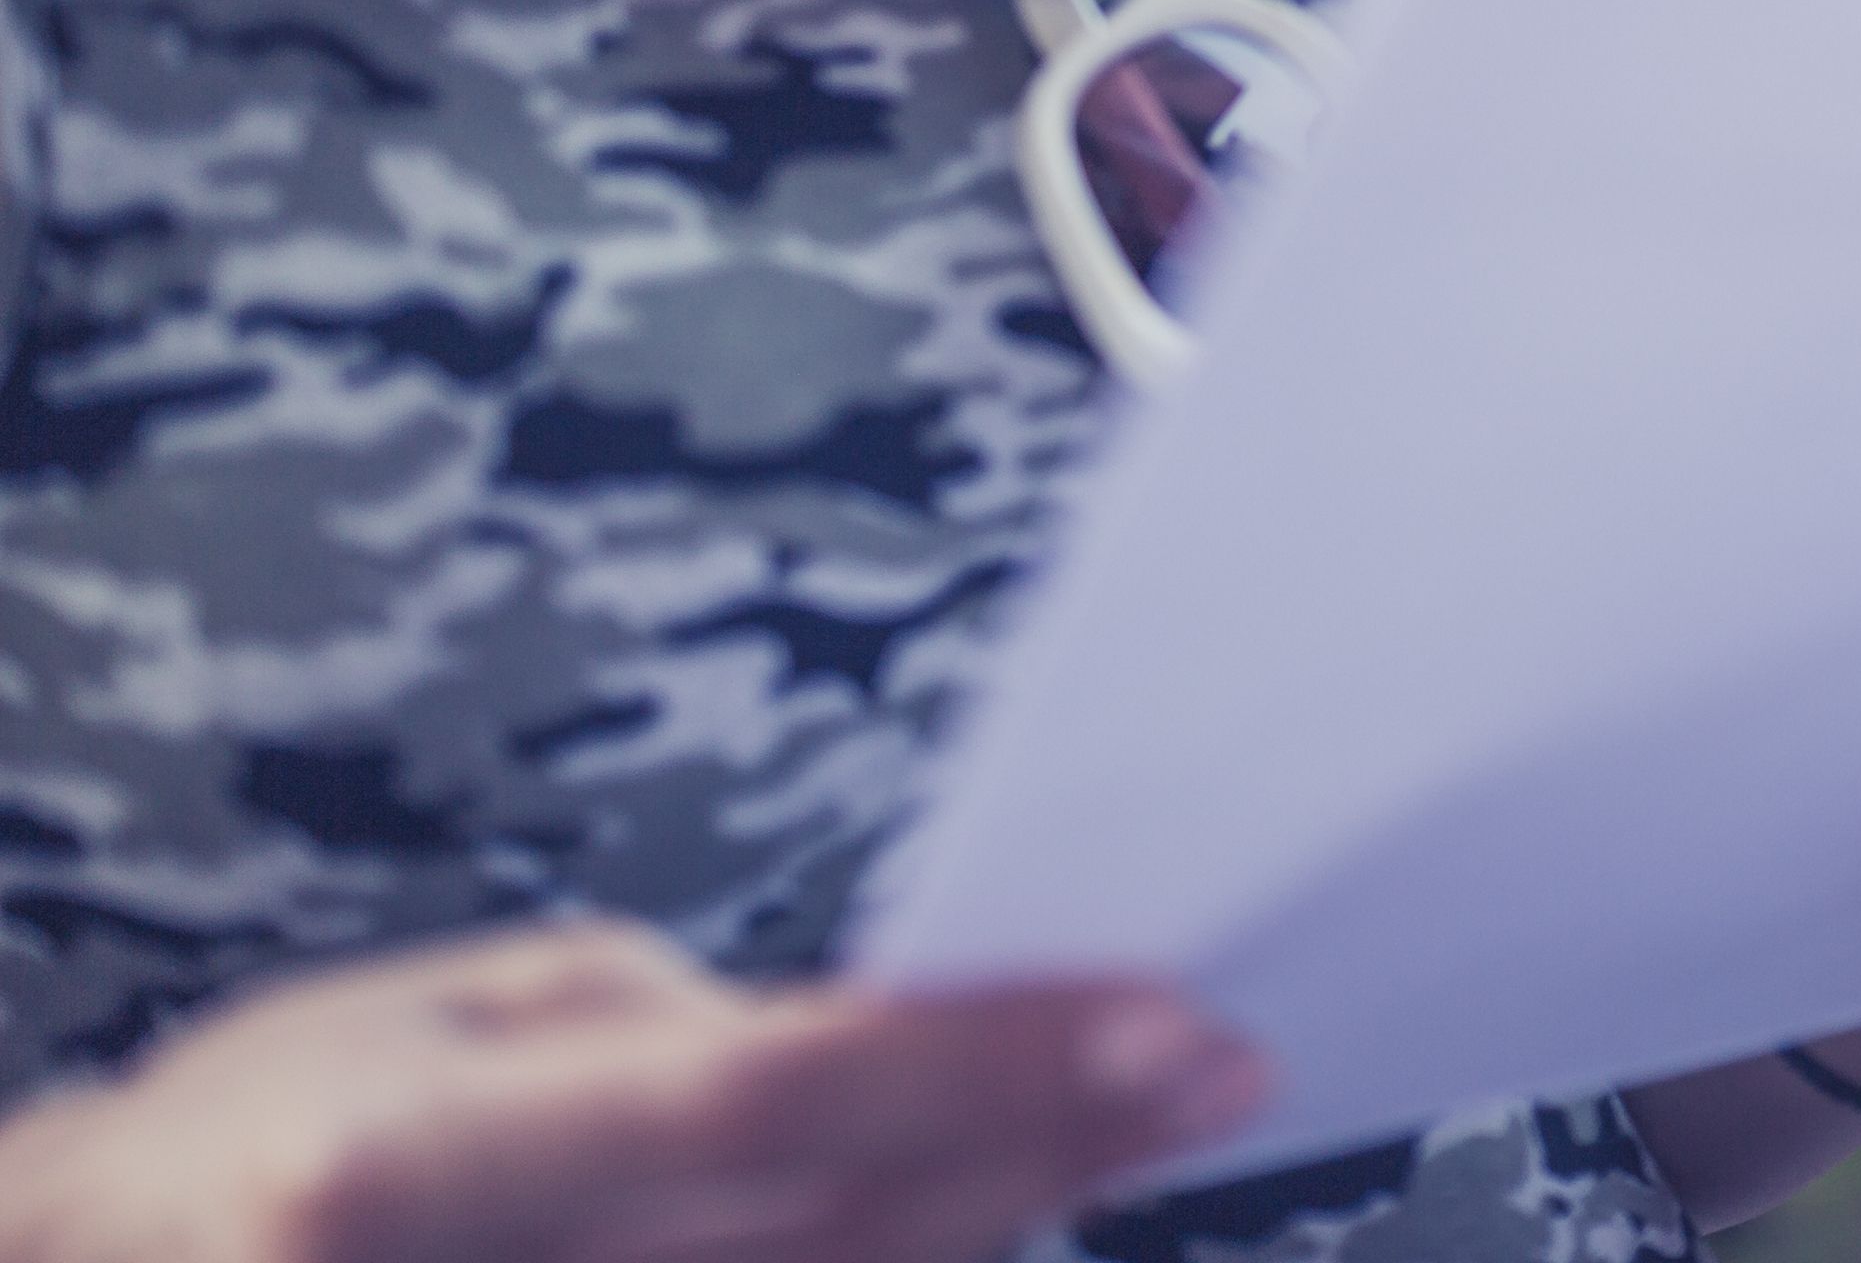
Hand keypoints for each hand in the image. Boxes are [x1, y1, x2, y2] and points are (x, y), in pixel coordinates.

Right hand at [0, 916, 1259, 1262]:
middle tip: (1215, 1067)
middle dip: (1047, 1145)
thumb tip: (883, 1044)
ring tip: (1123, 1133)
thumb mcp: (415, 1031)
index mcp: (409, 1160)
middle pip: (837, 1229)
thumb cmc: (248, 1140)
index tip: (1180, 1027)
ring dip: (988, 1226)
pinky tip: (985, 1218)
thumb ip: (647, 1040)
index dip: (997, 1062)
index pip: (780, 1092)